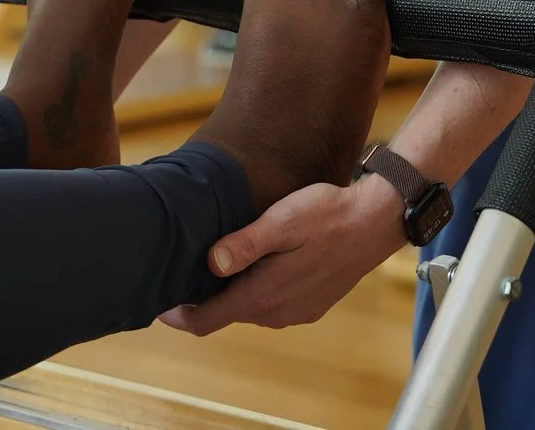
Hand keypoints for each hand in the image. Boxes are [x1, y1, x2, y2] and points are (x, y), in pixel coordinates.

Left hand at [160, 172, 402, 334]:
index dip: (180, 317)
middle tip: (182, 275)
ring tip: (214, 267)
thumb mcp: (282, 221)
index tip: (159, 306)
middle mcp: (278, 311)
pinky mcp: (311, 305)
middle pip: (227, 314)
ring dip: (232, 293)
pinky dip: (257, 291)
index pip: (209, 320)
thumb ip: (246, 244)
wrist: (376, 222)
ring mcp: (296, 311)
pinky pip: (273, 305)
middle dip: (203, 301)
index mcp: (264, 293)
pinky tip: (256, 267)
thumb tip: (211, 263)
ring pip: (251, 308)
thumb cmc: (328, 214)